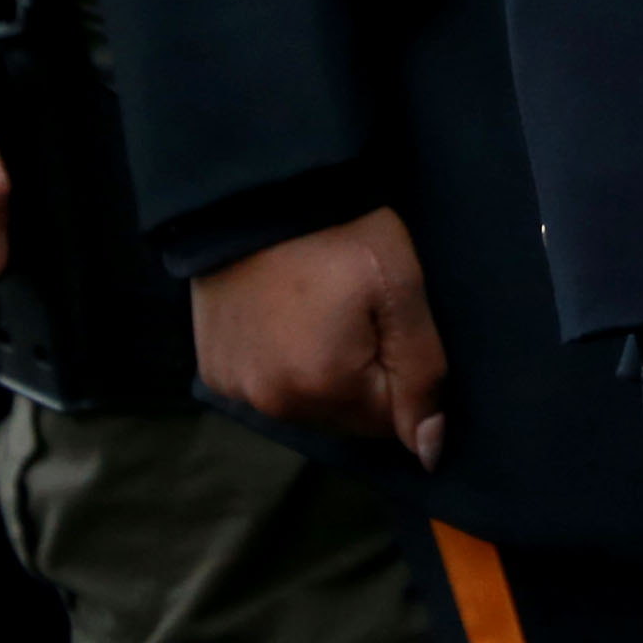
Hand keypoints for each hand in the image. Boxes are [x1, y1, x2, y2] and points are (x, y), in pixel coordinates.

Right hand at [196, 208, 451, 467]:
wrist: (257, 192)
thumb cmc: (341, 233)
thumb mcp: (401, 289)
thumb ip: (421, 372)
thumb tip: (429, 450)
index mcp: (323, 388)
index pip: (389, 420)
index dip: (401, 370)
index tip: (389, 319)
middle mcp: (273, 404)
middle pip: (345, 416)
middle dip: (363, 374)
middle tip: (356, 308)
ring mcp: (236, 390)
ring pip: (307, 404)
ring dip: (322, 372)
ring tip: (321, 309)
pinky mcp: (213, 370)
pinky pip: (266, 386)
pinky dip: (283, 363)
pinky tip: (287, 317)